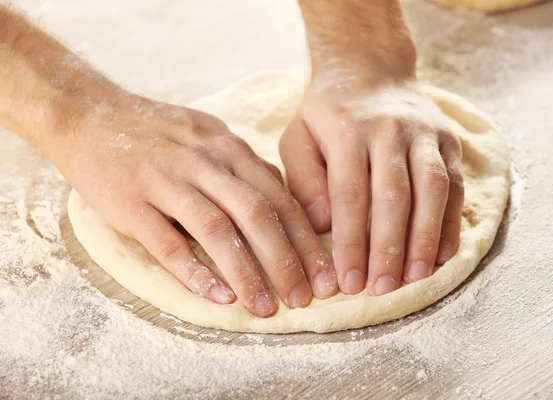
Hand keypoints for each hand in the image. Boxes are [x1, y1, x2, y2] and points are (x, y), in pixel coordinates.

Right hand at [55, 94, 337, 316]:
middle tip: (306, 299)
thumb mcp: (211, 135)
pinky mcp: (131, 204)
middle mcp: (204, 163)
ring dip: (246, 272)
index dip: (307, 239)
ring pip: (217, 230)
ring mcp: (166, 181)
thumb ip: (246, 167)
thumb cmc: (159, 133)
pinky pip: (167, 243)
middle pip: (257, 214)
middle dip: (286, 260)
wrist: (90, 116)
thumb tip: (283, 197)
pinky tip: (218, 296)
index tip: (326, 274)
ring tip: (266, 308)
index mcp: (229, 149)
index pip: (280, 198)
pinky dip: (194, 272)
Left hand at [280, 74, 463, 295]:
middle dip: (389, 248)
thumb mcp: (298, 136)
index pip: (351, 194)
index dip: (351, 242)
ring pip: (432, 190)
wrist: (370, 67)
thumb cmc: (328, 113)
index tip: (348, 281)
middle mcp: (390, 129)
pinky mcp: (448, 139)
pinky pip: (454, 184)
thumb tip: (322, 225)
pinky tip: (441, 254)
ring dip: (424, 239)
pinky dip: (449, 222)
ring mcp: (425, 132)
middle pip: (394, 195)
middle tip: (382, 289)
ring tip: (414, 279)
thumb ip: (305, 179)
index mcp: (348, 130)